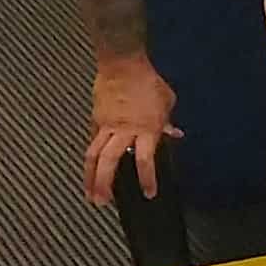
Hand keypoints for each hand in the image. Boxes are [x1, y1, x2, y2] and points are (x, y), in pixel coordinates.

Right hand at [83, 54, 176, 205]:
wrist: (122, 62)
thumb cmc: (148, 81)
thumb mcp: (167, 102)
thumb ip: (168, 122)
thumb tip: (174, 134)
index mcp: (145, 129)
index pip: (144, 160)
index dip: (146, 178)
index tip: (149, 193)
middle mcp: (123, 131)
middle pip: (110, 161)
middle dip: (104, 184)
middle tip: (102, 202)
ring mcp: (106, 126)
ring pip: (94, 155)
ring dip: (91, 176)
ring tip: (90, 194)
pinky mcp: (96, 119)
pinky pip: (93, 142)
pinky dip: (92, 158)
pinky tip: (91, 170)